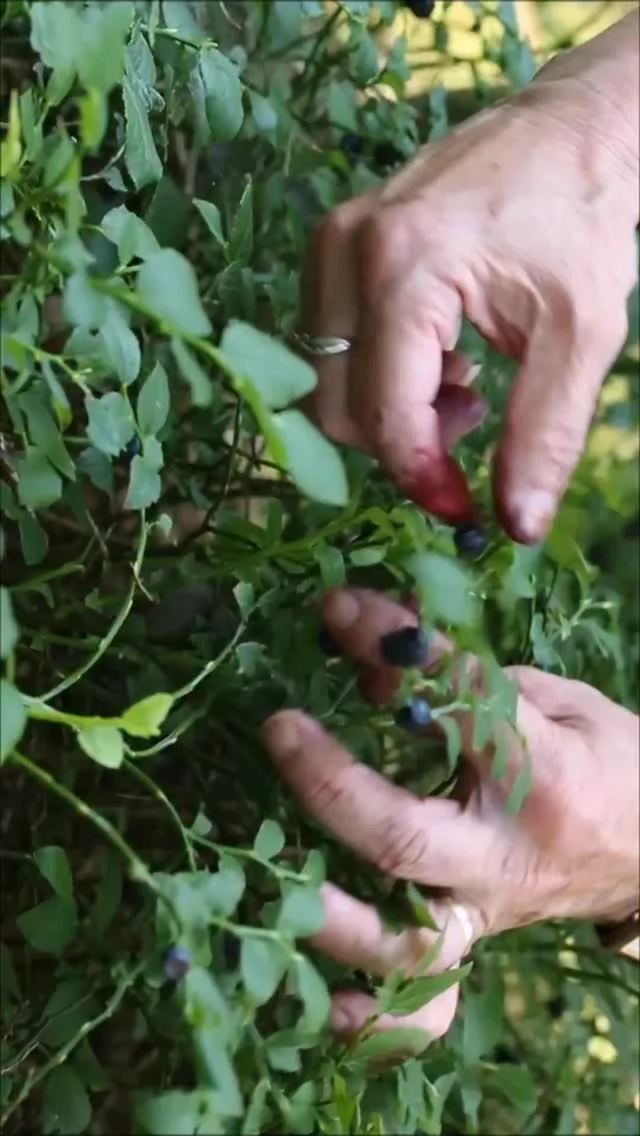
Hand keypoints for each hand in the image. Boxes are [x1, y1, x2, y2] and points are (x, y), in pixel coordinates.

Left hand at [261, 588, 639, 1042]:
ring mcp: (489, 912)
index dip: (394, 649)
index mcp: (543, 775)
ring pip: (403, 943)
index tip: (341, 608)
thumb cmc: (610, 760)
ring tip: (257, 875)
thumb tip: (377, 663)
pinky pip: (428, 1002)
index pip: (455, 707)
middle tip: (278, 727)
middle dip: (333, 784)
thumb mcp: (562, 700)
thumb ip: (475, 686)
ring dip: (329, 916)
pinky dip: (378, 1021)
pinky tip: (328, 1011)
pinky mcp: (479, 943)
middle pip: (404, 838)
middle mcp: (507, 855)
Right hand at [300, 12, 638, 541]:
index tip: (465, 509)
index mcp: (403, 268)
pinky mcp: (333, 249)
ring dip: (393, 411)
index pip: (384, 414)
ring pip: (328, 383)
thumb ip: (544, 436)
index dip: (421, 478)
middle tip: (475, 421)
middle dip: (404, 442)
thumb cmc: (582, 219)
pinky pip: (332, 349)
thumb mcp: (580, 335)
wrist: (571, 133)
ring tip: (465, 384)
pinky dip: (382, 377)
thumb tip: (517, 527)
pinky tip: (442, 356)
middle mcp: (346, 253)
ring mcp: (331, 246)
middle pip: (337, 408)